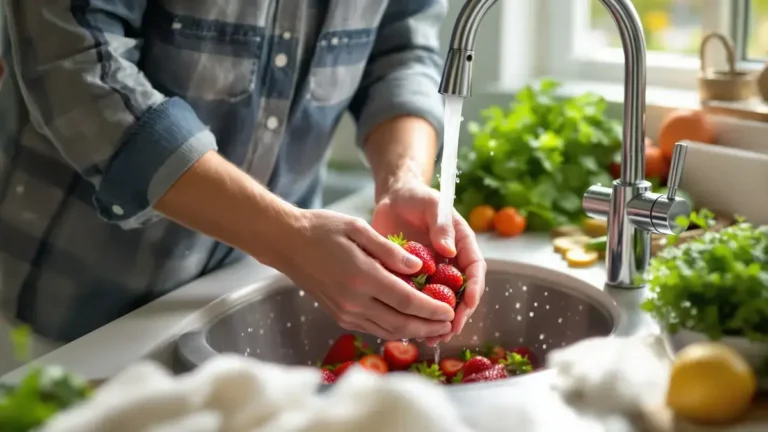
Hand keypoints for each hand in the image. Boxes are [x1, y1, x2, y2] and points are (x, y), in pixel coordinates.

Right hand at [274, 209, 454, 339]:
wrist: (286, 244)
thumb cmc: (323, 229)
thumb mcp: (359, 229)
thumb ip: (390, 250)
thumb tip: (419, 268)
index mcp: (362, 277)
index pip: (407, 301)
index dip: (432, 309)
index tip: (452, 310)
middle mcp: (354, 301)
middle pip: (401, 323)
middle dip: (429, 326)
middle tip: (450, 325)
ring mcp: (346, 312)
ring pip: (388, 329)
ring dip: (414, 332)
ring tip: (436, 328)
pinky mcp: (340, 316)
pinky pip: (374, 327)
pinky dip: (395, 328)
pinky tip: (408, 323)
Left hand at [372, 180, 486, 345]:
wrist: (393, 199)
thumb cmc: (417, 197)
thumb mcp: (432, 205)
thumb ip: (441, 225)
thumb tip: (449, 250)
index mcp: (461, 243)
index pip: (475, 269)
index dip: (474, 288)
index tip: (469, 304)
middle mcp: (451, 261)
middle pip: (461, 292)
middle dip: (458, 314)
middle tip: (449, 330)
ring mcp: (433, 272)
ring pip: (441, 302)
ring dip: (438, 321)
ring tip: (432, 338)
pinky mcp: (414, 278)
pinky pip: (419, 300)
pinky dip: (417, 315)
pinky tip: (410, 329)